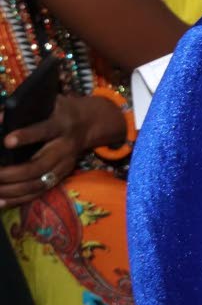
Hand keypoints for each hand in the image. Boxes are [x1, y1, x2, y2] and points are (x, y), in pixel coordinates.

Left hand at [0, 94, 123, 207]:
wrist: (90, 123)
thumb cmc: (61, 110)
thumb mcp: (49, 103)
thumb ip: (24, 110)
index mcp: (62, 125)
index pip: (44, 131)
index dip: (26, 136)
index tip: (6, 141)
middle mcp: (65, 147)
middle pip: (39, 166)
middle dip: (12, 173)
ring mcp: (65, 164)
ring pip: (38, 183)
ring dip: (12, 190)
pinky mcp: (62, 175)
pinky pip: (40, 191)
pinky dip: (20, 199)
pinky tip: (2, 201)